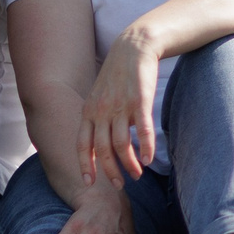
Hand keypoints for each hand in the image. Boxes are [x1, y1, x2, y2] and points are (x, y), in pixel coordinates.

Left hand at [81, 32, 162, 185]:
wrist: (133, 48)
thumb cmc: (117, 75)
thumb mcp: (98, 95)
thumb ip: (96, 118)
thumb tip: (99, 143)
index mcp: (89, 111)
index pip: (83, 145)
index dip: (85, 165)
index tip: (88, 183)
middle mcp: (102, 111)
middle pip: (103, 150)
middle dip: (111, 171)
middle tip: (119, 185)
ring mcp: (121, 107)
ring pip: (122, 145)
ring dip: (130, 164)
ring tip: (138, 174)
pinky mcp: (140, 102)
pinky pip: (142, 132)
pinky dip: (146, 148)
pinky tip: (150, 159)